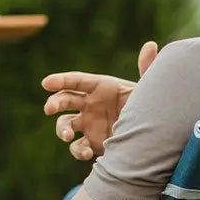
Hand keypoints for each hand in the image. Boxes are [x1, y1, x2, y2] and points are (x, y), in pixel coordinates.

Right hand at [40, 41, 159, 161]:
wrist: (153, 135)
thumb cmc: (149, 106)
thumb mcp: (148, 89)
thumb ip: (148, 69)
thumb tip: (151, 45)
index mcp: (101, 87)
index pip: (76, 81)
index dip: (60, 80)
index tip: (46, 83)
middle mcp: (90, 104)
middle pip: (64, 100)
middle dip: (54, 103)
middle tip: (49, 109)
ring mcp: (88, 125)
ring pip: (65, 124)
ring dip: (61, 130)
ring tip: (67, 136)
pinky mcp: (91, 144)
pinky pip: (77, 147)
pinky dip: (78, 151)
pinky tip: (86, 154)